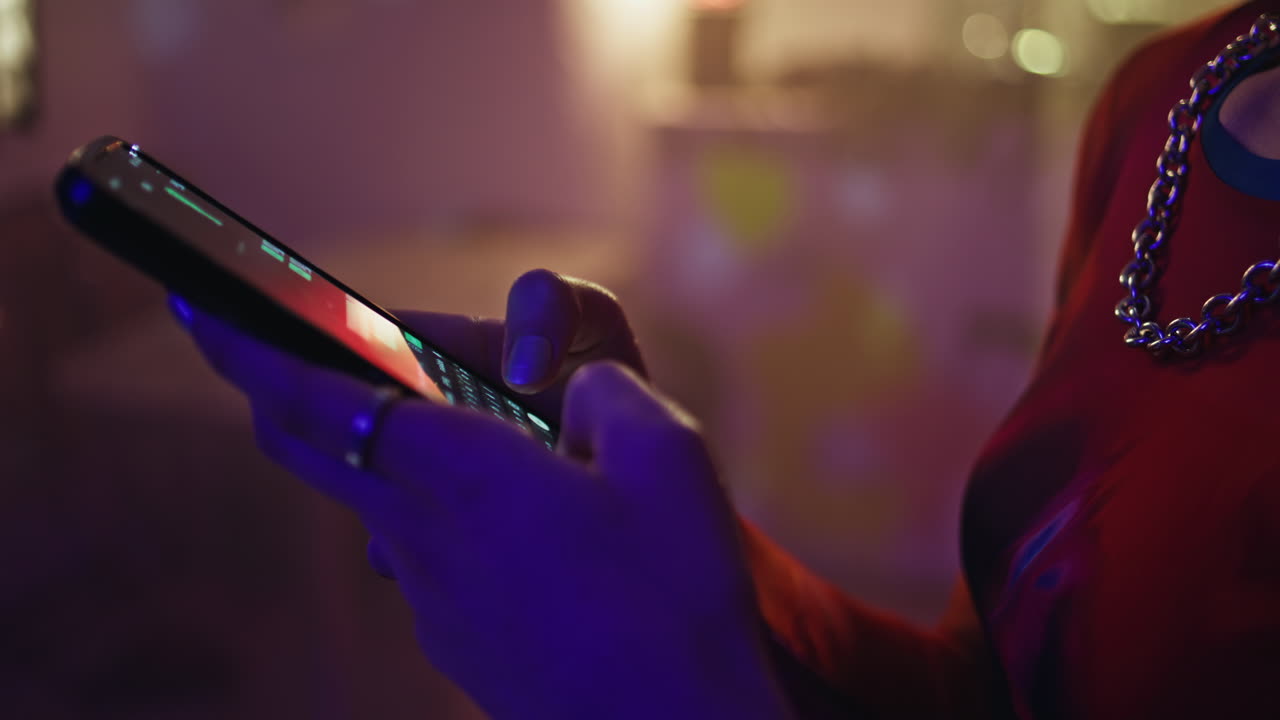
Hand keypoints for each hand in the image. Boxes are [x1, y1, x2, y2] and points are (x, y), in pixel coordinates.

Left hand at [171, 292, 791, 718]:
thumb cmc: (674, 594)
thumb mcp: (666, 453)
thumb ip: (600, 389)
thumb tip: (567, 389)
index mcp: (463, 471)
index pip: (321, 398)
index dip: (251, 350)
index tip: (200, 313)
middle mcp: (423, 535)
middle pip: (314, 449)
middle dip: (276, 392)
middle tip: (269, 352)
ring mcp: (432, 599)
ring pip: (373, 502)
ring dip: (380, 454)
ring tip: (452, 437)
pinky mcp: (456, 641)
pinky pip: (422, 558)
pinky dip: (433, 516)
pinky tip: (515, 531)